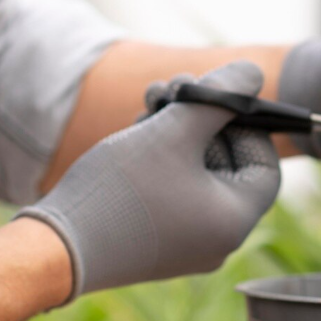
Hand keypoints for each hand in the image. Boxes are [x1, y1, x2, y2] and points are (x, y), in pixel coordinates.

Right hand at [18, 61, 280, 299]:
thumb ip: (220, 97)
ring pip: (197, 172)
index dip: (245, 123)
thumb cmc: (120, 190)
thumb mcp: (174, 131)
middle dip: (202, 118)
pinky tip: (136, 131)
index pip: (264, 165)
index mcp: (234, 222)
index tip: (213, 98)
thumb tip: (253, 73)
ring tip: (149, 101)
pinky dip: (161, 158)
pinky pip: (174, 192)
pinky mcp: (156, 242)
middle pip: (228, 164)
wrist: (55, 248)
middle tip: (173, 85)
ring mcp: (186, 245)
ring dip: (177, 129)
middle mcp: (217, 242)